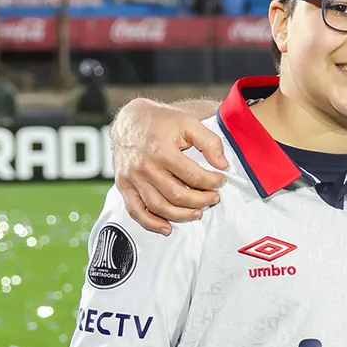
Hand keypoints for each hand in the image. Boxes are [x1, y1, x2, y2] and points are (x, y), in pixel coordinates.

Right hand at [112, 97, 226, 234]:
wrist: (130, 119)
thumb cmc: (161, 121)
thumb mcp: (189, 123)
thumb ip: (210, 142)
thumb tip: (222, 165)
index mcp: (161, 151)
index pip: (194, 176)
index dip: (212, 182)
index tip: (220, 180)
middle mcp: (144, 166)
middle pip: (178, 196)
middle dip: (201, 200)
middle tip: (213, 198)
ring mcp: (132, 177)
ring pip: (159, 207)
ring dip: (182, 215)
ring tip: (198, 212)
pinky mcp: (123, 184)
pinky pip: (135, 210)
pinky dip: (151, 223)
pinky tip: (167, 227)